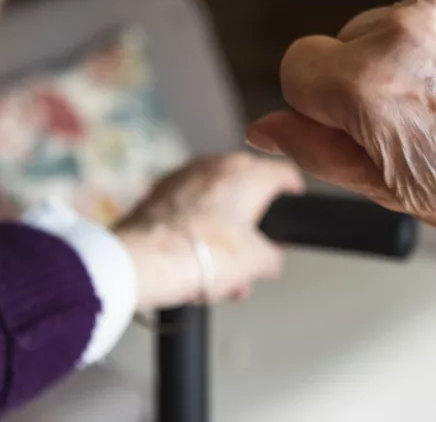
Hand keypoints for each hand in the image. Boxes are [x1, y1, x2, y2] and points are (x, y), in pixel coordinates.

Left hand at [114, 153, 303, 309]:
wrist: (141, 264)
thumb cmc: (200, 256)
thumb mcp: (257, 263)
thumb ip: (273, 256)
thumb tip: (270, 258)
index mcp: (247, 174)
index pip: (285, 173)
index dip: (294, 194)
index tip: (293, 205)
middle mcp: (216, 165)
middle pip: (248, 189)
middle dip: (254, 222)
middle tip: (255, 253)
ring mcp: (183, 176)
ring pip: (216, 200)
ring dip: (224, 229)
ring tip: (223, 270)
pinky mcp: (157, 193)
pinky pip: (189, 208)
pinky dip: (197, 227)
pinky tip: (196, 258)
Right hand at [247, 0, 435, 333]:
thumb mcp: (399, 192)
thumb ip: (321, 151)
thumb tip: (268, 127)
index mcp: (371, 86)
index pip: (298, 65)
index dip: (325, 102)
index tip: (360, 119)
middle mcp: (408, 29)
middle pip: (352, 38)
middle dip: (377, 76)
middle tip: (433, 116)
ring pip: (403, 17)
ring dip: (424, 50)